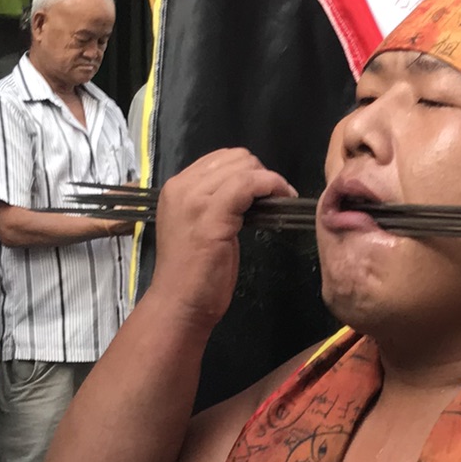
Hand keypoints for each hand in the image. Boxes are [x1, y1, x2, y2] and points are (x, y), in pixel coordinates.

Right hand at [152, 150, 296, 329]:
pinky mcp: (212, 215)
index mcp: (176, 188)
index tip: (262, 190)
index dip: (247, 170)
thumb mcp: (199, 226)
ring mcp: (195, 200)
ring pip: (244, 166)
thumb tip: (246, 188)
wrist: (179, 304)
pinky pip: (249, 183)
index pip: (219, 158)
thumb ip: (213, 202)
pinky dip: (272, 185)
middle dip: (259, 173)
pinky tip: (283, 198)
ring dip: (269, 179)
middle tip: (273, 197)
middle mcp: (182, 187)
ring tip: (280, 198)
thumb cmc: (193, 274)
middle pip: (234, 157)